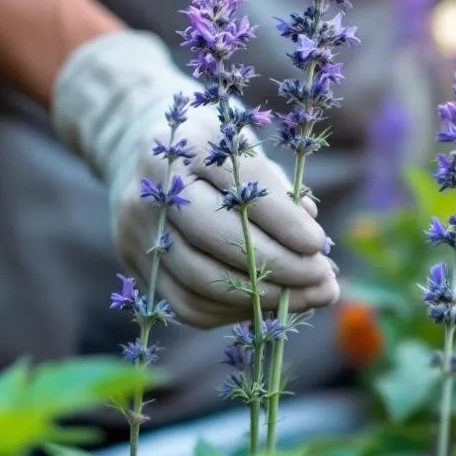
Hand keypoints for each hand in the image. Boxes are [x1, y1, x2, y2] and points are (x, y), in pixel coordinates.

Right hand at [52, 32, 339, 328]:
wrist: (141, 152)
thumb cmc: (212, 149)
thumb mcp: (246, 147)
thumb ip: (277, 187)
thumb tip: (312, 233)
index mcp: (186, 144)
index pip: (240, 188)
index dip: (284, 221)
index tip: (319, 244)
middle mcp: (152, 189)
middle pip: (217, 239)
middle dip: (279, 265)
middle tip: (322, 278)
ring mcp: (137, 230)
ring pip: (202, 281)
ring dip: (263, 297)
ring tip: (307, 297)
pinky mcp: (134, 264)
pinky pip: (187, 304)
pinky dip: (234, 311)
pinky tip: (268, 305)